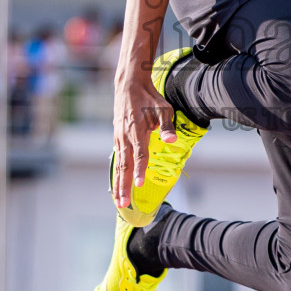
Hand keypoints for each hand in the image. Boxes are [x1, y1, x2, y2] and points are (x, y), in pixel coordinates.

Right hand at [111, 65, 175, 209]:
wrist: (128, 85)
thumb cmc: (149, 97)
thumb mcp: (163, 109)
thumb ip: (166, 127)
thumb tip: (172, 140)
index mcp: (137, 131)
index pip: (139, 155)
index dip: (140, 171)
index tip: (139, 185)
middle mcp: (125, 137)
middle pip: (125, 166)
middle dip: (124, 186)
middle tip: (123, 204)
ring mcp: (119, 138)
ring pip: (119, 165)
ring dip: (118, 184)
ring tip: (119, 201)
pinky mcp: (117, 138)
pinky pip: (117, 159)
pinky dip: (117, 174)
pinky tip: (118, 184)